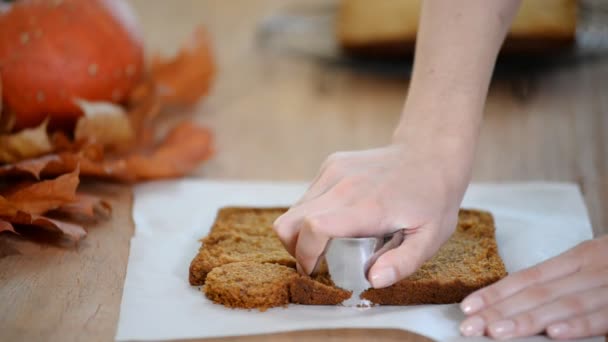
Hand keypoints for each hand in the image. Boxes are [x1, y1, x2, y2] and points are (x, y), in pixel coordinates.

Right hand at [273, 137, 472, 287]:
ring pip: (294, 210)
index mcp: (366, 207)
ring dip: (303, 232)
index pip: (314, 228)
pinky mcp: (331, 165)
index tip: (316, 271)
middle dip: (296, 249)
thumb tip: (373, 281)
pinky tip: (339, 217)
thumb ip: (402, 263)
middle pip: (289, 222)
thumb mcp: (430, 238)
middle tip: (318, 261)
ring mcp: (333, 171)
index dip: (305, 255)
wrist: (430, 153)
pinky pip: (307, 197)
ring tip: (330, 241)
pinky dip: (312, 213)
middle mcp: (343, 186)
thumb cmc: (432, 199)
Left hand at [460, 235, 607, 339]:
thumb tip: (513, 302)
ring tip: (497, 331)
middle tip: (470, 326)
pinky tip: (553, 332)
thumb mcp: (590, 267)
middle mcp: (588, 270)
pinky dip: (578, 325)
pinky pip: (601, 316)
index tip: (467, 307)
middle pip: (537, 292)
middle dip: (499, 310)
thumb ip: (559, 283)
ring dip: (528, 319)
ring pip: (563, 304)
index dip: (495, 292)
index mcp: (576, 259)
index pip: (527, 277)